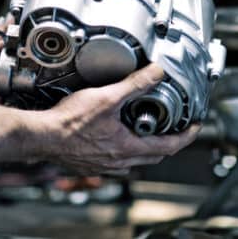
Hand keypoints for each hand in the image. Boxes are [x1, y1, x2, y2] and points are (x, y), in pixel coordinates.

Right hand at [37, 64, 200, 175]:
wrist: (41, 137)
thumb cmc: (69, 122)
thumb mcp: (108, 97)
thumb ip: (135, 84)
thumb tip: (157, 72)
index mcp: (128, 147)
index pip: (169, 146)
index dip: (187, 136)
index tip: (195, 127)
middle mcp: (118, 161)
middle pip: (154, 156)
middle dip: (168, 142)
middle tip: (175, 128)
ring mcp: (104, 166)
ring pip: (134, 160)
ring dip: (145, 147)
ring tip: (146, 130)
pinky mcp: (90, 164)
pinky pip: (115, 161)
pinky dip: (124, 150)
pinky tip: (116, 138)